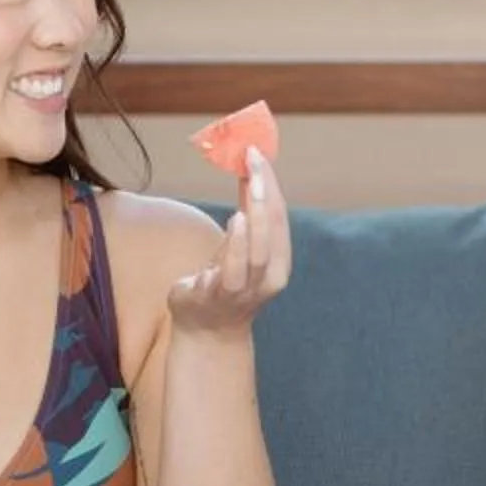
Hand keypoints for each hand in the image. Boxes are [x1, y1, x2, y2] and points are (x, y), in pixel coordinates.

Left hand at [167, 148, 291, 335]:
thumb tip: (248, 167)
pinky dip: (235, 247)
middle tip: (254, 162)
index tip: (256, 154)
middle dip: (264, 195)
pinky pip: (229, 273)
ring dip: (254, 219)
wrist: (207, 330)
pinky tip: (234, 222)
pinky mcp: (216, 298)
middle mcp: (267, 279)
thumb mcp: (238, 245)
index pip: (279, 219)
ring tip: (249, 188)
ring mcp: (243, 291)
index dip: (270, 185)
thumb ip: (245, 213)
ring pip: (256, 254)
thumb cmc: (224, 281)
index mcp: (278, 263)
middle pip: (271, 233)